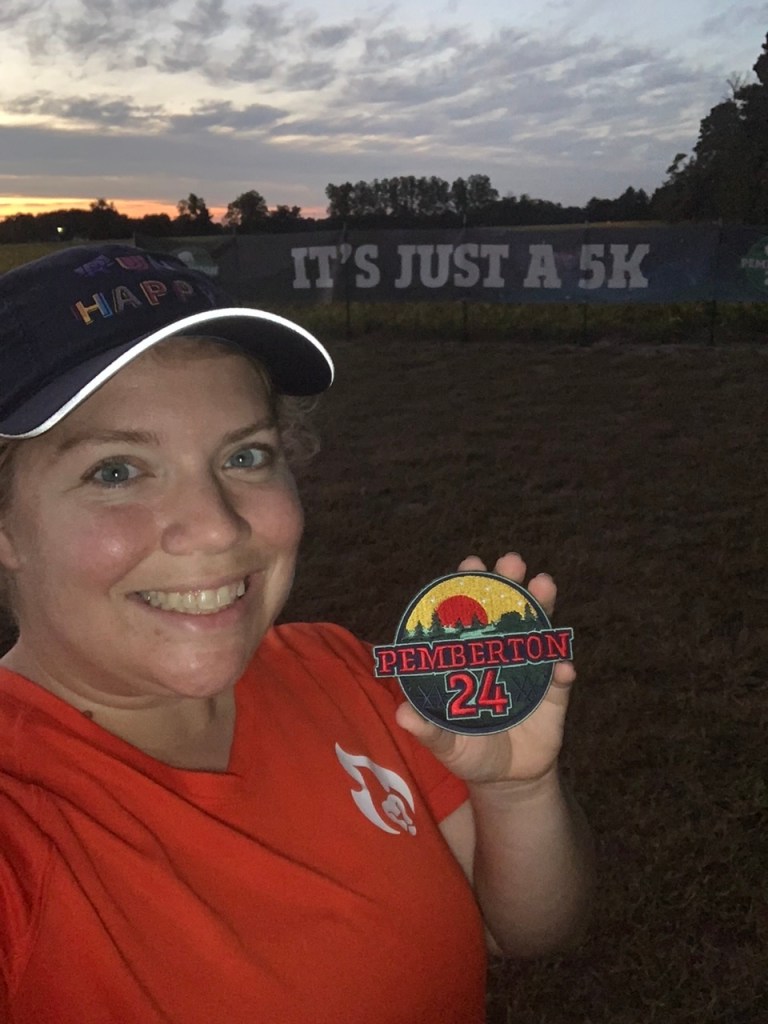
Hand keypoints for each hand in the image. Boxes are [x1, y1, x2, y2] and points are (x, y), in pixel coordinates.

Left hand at [395, 552, 575, 785]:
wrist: (505, 778)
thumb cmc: (467, 749)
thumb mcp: (445, 743)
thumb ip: (428, 729)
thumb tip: (403, 715)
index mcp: (471, 655)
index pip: (468, 613)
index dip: (469, 586)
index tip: (471, 563)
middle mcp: (501, 653)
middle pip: (506, 610)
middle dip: (509, 582)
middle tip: (512, 561)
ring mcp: (530, 670)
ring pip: (538, 632)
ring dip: (542, 607)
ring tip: (544, 585)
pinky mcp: (554, 696)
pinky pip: (560, 680)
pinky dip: (563, 671)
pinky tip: (563, 668)